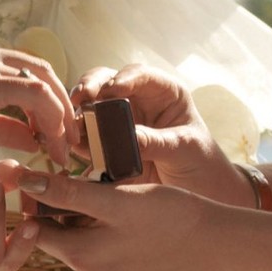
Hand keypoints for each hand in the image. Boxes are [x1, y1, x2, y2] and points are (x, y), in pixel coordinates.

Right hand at [0, 37, 75, 159]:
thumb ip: (3, 126)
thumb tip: (33, 138)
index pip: (26, 70)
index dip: (48, 100)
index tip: (55, 131)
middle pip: (41, 71)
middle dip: (62, 106)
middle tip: (69, 140)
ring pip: (42, 81)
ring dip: (59, 116)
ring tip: (62, 147)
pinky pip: (35, 94)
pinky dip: (50, 118)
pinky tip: (49, 143)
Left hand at [17, 174, 244, 270]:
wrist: (224, 249)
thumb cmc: (173, 216)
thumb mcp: (118, 199)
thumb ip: (68, 194)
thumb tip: (23, 182)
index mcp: (82, 258)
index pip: (37, 230)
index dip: (36, 203)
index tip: (44, 178)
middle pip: (64, 241)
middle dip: (67, 214)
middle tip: (88, 184)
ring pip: (90, 251)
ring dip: (93, 227)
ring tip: (118, 201)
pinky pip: (113, 263)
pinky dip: (116, 243)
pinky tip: (139, 226)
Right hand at [76, 67, 247, 203]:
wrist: (198, 195)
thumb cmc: (201, 164)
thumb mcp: (183, 150)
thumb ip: (155, 141)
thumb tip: (127, 137)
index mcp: (164, 93)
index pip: (141, 75)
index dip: (124, 78)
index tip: (111, 89)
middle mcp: (138, 101)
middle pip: (107, 82)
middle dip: (91, 87)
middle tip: (80, 98)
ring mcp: (119, 121)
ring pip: (91, 107)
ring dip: (79, 113)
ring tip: (71, 124)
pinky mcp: (106, 144)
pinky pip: (86, 136)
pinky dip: (75, 138)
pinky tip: (70, 144)